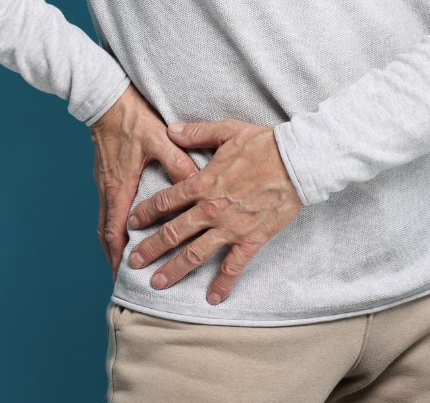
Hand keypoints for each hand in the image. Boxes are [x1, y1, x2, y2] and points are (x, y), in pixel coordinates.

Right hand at [90, 85, 197, 277]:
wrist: (106, 97)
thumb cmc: (131, 117)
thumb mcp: (158, 138)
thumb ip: (177, 162)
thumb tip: (195, 185)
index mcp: (120, 185)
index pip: (116, 230)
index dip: (119, 255)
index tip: (123, 275)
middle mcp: (108, 187)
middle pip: (105, 231)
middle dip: (113, 255)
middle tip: (121, 276)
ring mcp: (104, 180)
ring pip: (104, 218)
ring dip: (111, 240)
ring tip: (121, 257)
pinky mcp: (105, 171)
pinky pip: (105, 205)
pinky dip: (111, 221)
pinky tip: (122, 222)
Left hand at [125, 120, 302, 304]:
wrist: (297, 162)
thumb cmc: (264, 143)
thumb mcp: (227, 130)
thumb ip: (196, 133)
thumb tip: (170, 130)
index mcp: (204, 182)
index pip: (166, 200)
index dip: (145, 212)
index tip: (132, 222)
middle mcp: (212, 209)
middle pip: (173, 232)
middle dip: (150, 248)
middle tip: (133, 260)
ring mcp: (231, 227)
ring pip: (195, 254)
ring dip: (174, 270)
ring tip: (157, 283)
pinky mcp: (251, 239)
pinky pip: (233, 266)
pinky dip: (222, 284)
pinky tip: (212, 299)